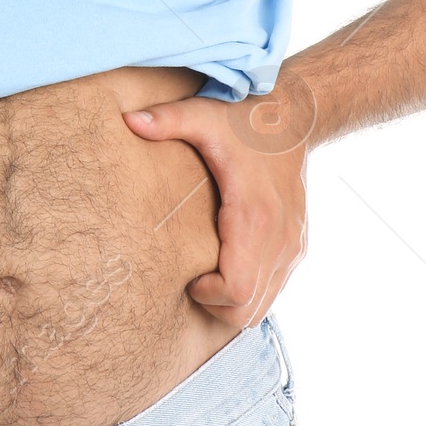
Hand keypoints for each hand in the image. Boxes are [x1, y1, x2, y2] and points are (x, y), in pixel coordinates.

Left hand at [122, 72, 315, 329]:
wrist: (294, 118)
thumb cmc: (243, 121)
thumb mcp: (204, 115)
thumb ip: (167, 120)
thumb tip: (128, 119)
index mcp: (253, 217)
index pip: (235, 289)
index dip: (207, 295)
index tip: (188, 278)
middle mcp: (279, 239)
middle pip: (248, 309)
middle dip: (215, 307)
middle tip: (193, 282)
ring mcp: (292, 246)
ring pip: (263, 307)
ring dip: (232, 303)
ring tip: (208, 277)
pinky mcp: (297, 246)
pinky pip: (274, 290)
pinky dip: (250, 292)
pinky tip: (228, 267)